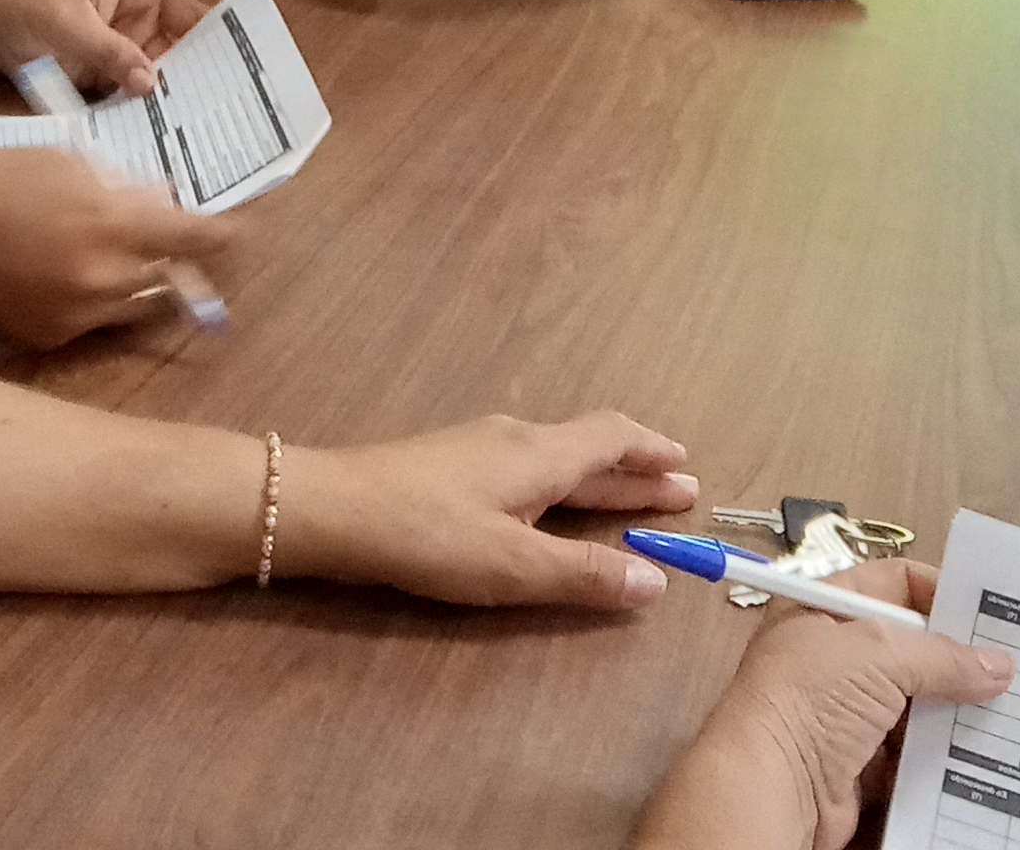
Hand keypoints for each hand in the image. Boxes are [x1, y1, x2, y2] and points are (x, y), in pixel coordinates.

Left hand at [0, 0, 254, 96]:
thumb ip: (108, 53)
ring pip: (174, 60)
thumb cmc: (23, 6)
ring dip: (192, 82)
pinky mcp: (117, 71)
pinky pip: (148, 86)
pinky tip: (181, 126)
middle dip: (216, 47)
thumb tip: (151, 84)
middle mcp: (140, 5)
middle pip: (190, 22)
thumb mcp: (65, 26)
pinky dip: (162, 103)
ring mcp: (131, 39)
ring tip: (220, 111)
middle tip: (245, 78)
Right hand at [0, 149, 238, 350]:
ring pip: (140, 304)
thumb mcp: (64, 161)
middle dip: (180, 260)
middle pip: (174, 278)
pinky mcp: (54, 338)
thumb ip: (121, 186)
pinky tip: (73, 272)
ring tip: (122, 254)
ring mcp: (81, 315)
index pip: (196, 238)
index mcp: (113, 224)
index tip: (241, 229)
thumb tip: (160, 203)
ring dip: (144, 281)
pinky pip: (99, 320)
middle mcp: (107, 278)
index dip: (225, 235)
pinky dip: (101, 299)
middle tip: (178, 240)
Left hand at [278, 412, 697, 609]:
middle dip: (635, 474)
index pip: (613, 438)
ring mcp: (479, 449)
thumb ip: (583, 574)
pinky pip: (528, 469)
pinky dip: (561, 487)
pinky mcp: (450, 467)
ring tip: (627, 501)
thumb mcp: (513, 565)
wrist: (333, 509)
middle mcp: (516, 440)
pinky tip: (549, 506)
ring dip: (598, 481)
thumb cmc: (428, 534)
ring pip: (557, 461)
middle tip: (680, 492)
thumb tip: (656, 581)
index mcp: (541, 454)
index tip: (686, 467)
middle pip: (589, 451)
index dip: (652, 453)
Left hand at [632, 564, 1015, 849]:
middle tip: (1010, 668)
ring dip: (953, 708)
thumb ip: (943, 656)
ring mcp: (845, 710)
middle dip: (956, 658)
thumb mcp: (879, 655)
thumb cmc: (802, 701)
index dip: (939, 592)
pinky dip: (940, 751)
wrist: (773, 785)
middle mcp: (833, 656)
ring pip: (915, 702)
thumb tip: (996, 664)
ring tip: (1006, 709)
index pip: (892, 584)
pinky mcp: (858, 760)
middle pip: (909, 647)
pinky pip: (911, 750)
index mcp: (825, 608)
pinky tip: (975, 750)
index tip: (987, 612)